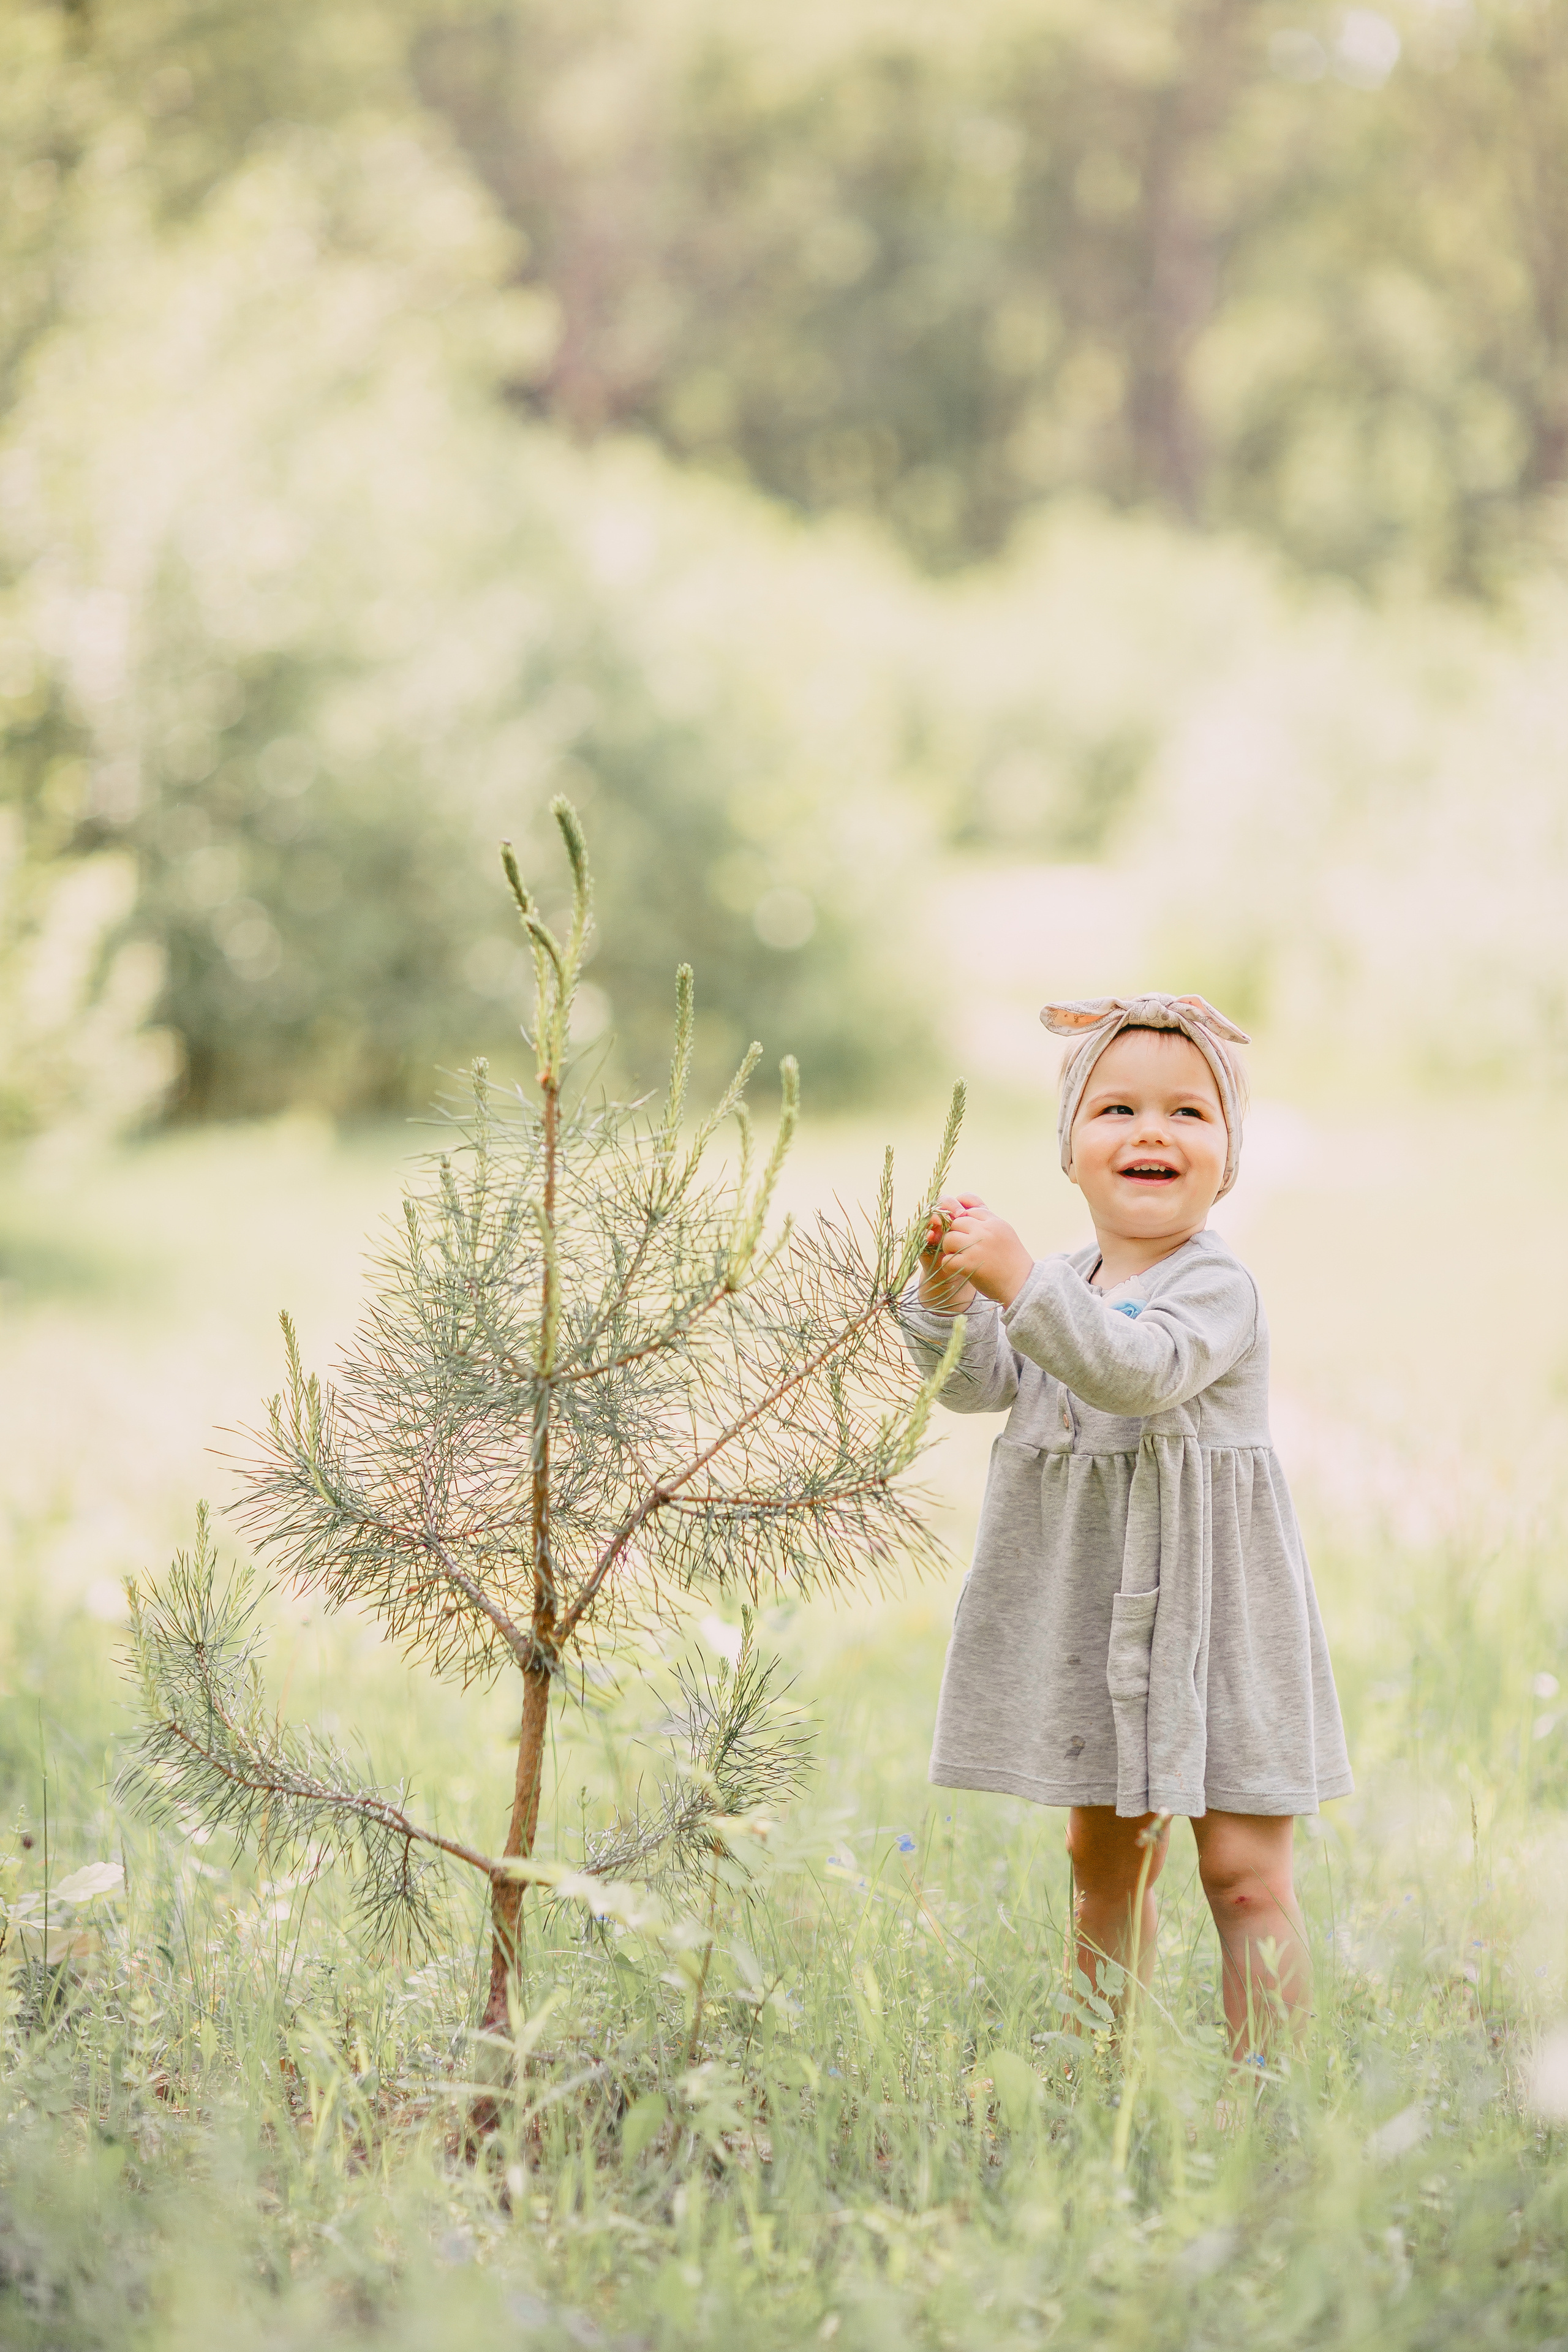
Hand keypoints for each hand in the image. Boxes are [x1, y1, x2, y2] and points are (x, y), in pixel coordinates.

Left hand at [917, 1194, 1033, 1309]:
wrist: (1022, 1285)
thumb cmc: (1013, 1262)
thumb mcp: (1006, 1235)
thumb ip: (990, 1226)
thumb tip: (968, 1216)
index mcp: (995, 1223)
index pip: (971, 1212)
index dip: (966, 1224)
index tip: (969, 1236)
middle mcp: (985, 1232)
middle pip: (957, 1223)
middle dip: (956, 1234)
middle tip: (960, 1248)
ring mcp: (976, 1247)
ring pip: (949, 1238)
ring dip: (949, 1249)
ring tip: (958, 1257)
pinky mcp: (969, 1264)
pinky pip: (947, 1259)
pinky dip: (948, 1265)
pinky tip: (956, 1268)